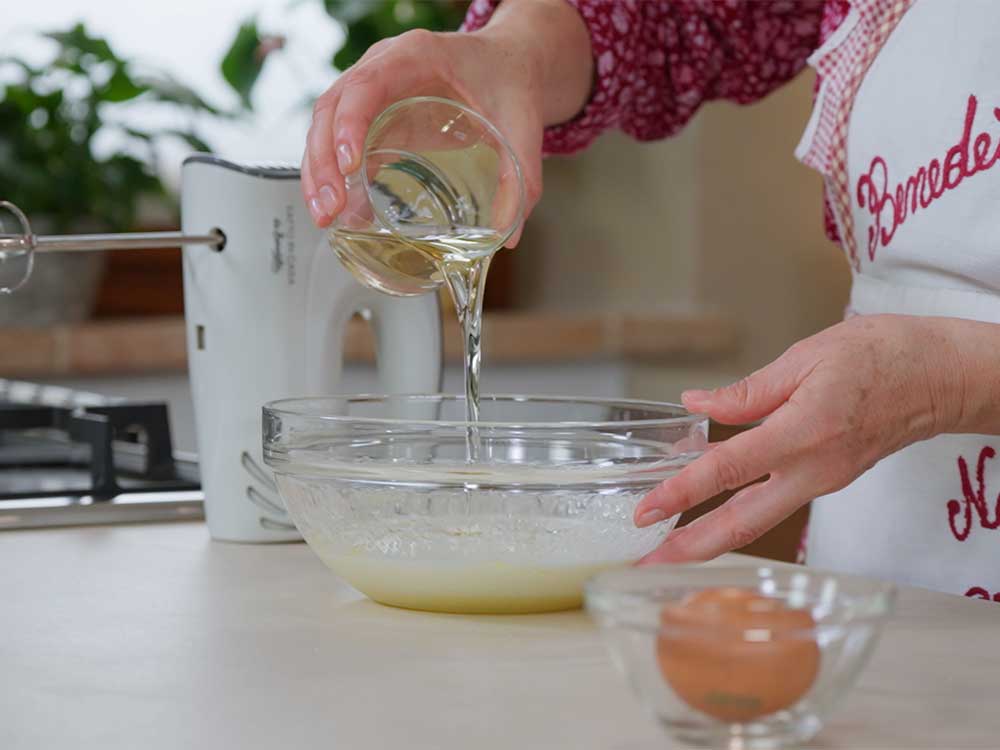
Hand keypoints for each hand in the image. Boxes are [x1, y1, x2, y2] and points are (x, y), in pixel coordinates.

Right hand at [301, 0, 592, 240]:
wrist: (509, 64)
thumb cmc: (509, 81)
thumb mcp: (522, 126)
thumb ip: (522, 178)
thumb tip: (510, 235)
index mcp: (415, 56)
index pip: (366, 84)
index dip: (350, 122)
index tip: (351, 164)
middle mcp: (383, 67)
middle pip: (332, 108)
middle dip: (323, 161)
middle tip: (330, 207)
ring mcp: (373, 90)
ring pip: (325, 125)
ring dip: (318, 172)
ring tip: (325, 216)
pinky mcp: (374, 116)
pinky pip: (340, 141)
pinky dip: (333, 175)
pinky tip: (340, 210)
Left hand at [635, 314, 966, 562]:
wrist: (942, 377)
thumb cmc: (883, 356)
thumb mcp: (806, 357)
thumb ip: (748, 390)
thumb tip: (696, 404)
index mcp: (804, 432)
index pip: (729, 470)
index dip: (682, 493)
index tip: (646, 511)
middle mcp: (813, 469)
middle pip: (744, 523)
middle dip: (691, 547)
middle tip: (647, 561)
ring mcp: (823, 481)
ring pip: (759, 520)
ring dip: (711, 539)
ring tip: (667, 548)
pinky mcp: (827, 481)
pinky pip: (774, 504)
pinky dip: (737, 515)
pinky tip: (708, 511)